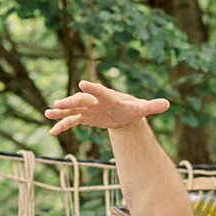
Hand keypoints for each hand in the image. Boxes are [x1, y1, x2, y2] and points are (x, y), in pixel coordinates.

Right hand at [45, 80, 171, 136]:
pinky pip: (71, 122)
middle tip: (58, 104)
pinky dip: (62, 126)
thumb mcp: (142, 109)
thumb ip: (152, 106)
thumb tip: (167, 104)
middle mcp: (95, 101)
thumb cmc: (132, 109)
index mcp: (108, 97)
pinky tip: (51, 132)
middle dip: (70, 102)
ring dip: (60, 112)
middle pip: (81, 100)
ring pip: (72, 109)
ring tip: (48, 113)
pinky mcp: (84, 118)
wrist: (124, 113)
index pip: (100, 91)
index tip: (83, 83)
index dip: (92, 88)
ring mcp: (88, 109)